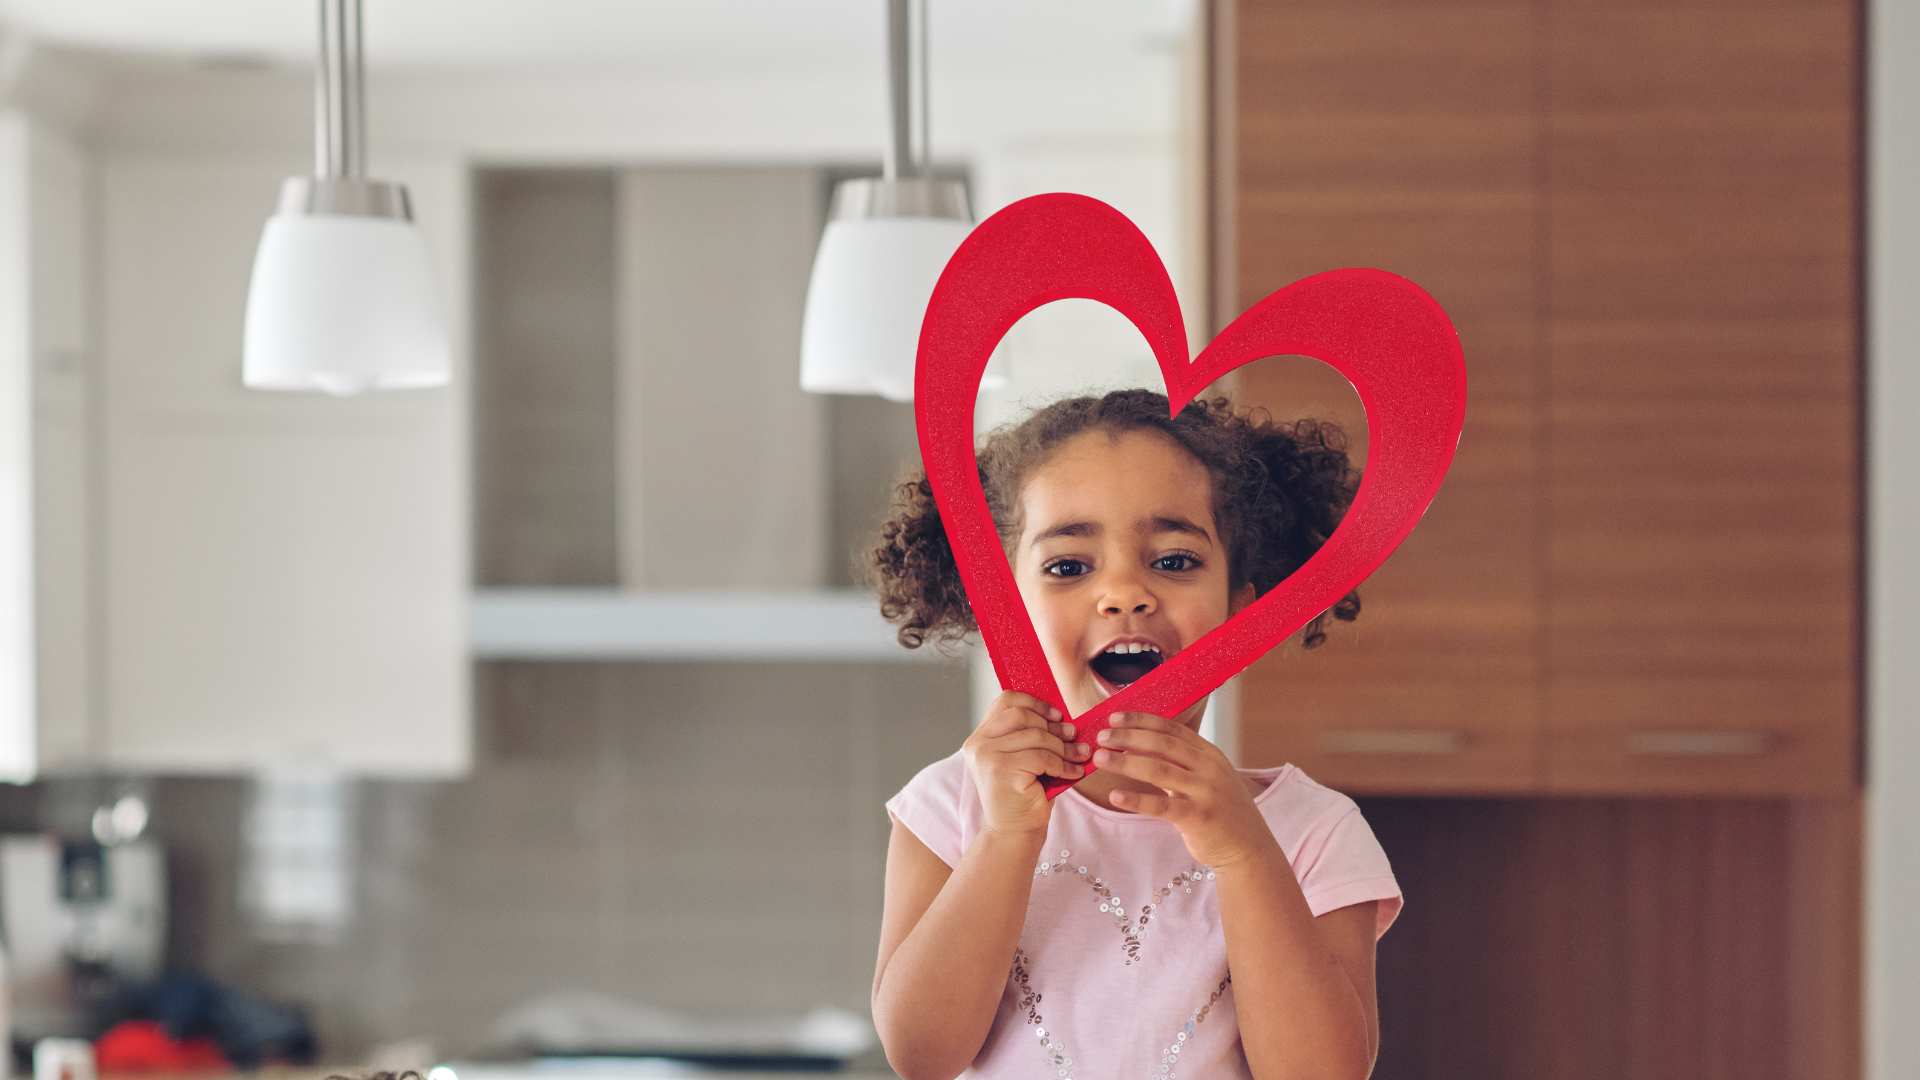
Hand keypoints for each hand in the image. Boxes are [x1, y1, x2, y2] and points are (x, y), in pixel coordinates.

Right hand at [962, 692, 1092, 838]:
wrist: (1013, 833)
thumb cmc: (1023, 795)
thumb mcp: (1024, 758)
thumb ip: (1031, 735)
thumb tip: (1064, 717)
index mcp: (980, 736)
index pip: (1006, 701)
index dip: (1035, 703)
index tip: (1057, 716)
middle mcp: (978, 744)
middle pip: (1022, 715)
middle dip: (1053, 726)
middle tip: (1074, 736)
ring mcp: (987, 757)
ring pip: (1035, 736)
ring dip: (1063, 747)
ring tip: (1078, 757)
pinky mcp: (1001, 770)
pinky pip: (1042, 757)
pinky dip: (1063, 764)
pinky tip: (1073, 772)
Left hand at [1091, 712, 1276, 868]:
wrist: (1249, 849)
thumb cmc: (1221, 811)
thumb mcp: (1207, 778)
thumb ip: (1181, 763)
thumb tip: (1136, 746)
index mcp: (1209, 754)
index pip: (1171, 730)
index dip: (1141, 721)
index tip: (1114, 718)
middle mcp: (1209, 769)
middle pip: (1162, 745)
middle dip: (1129, 737)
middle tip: (1101, 736)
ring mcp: (1205, 792)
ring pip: (1159, 770)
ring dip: (1125, 762)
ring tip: (1100, 758)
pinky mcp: (1198, 818)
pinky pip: (1162, 806)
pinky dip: (1136, 800)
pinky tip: (1115, 796)